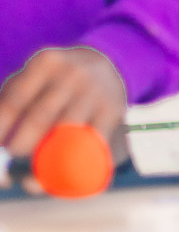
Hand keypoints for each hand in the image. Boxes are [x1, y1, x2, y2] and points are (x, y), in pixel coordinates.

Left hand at [0, 47, 127, 158]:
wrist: (108, 66)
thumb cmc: (56, 80)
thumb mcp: (34, 76)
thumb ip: (10, 100)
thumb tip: (0, 145)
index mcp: (46, 62)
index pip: (15, 100)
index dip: (1, 128)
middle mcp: (74, 74)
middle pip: (40, 118)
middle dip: (20, 146)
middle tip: (11, 159)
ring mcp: (96, 93)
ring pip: (67, 133)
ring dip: (47, 157)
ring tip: (33, 168)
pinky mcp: (114, 111)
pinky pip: (92, 142)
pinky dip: (77, 159)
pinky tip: (65, 168)